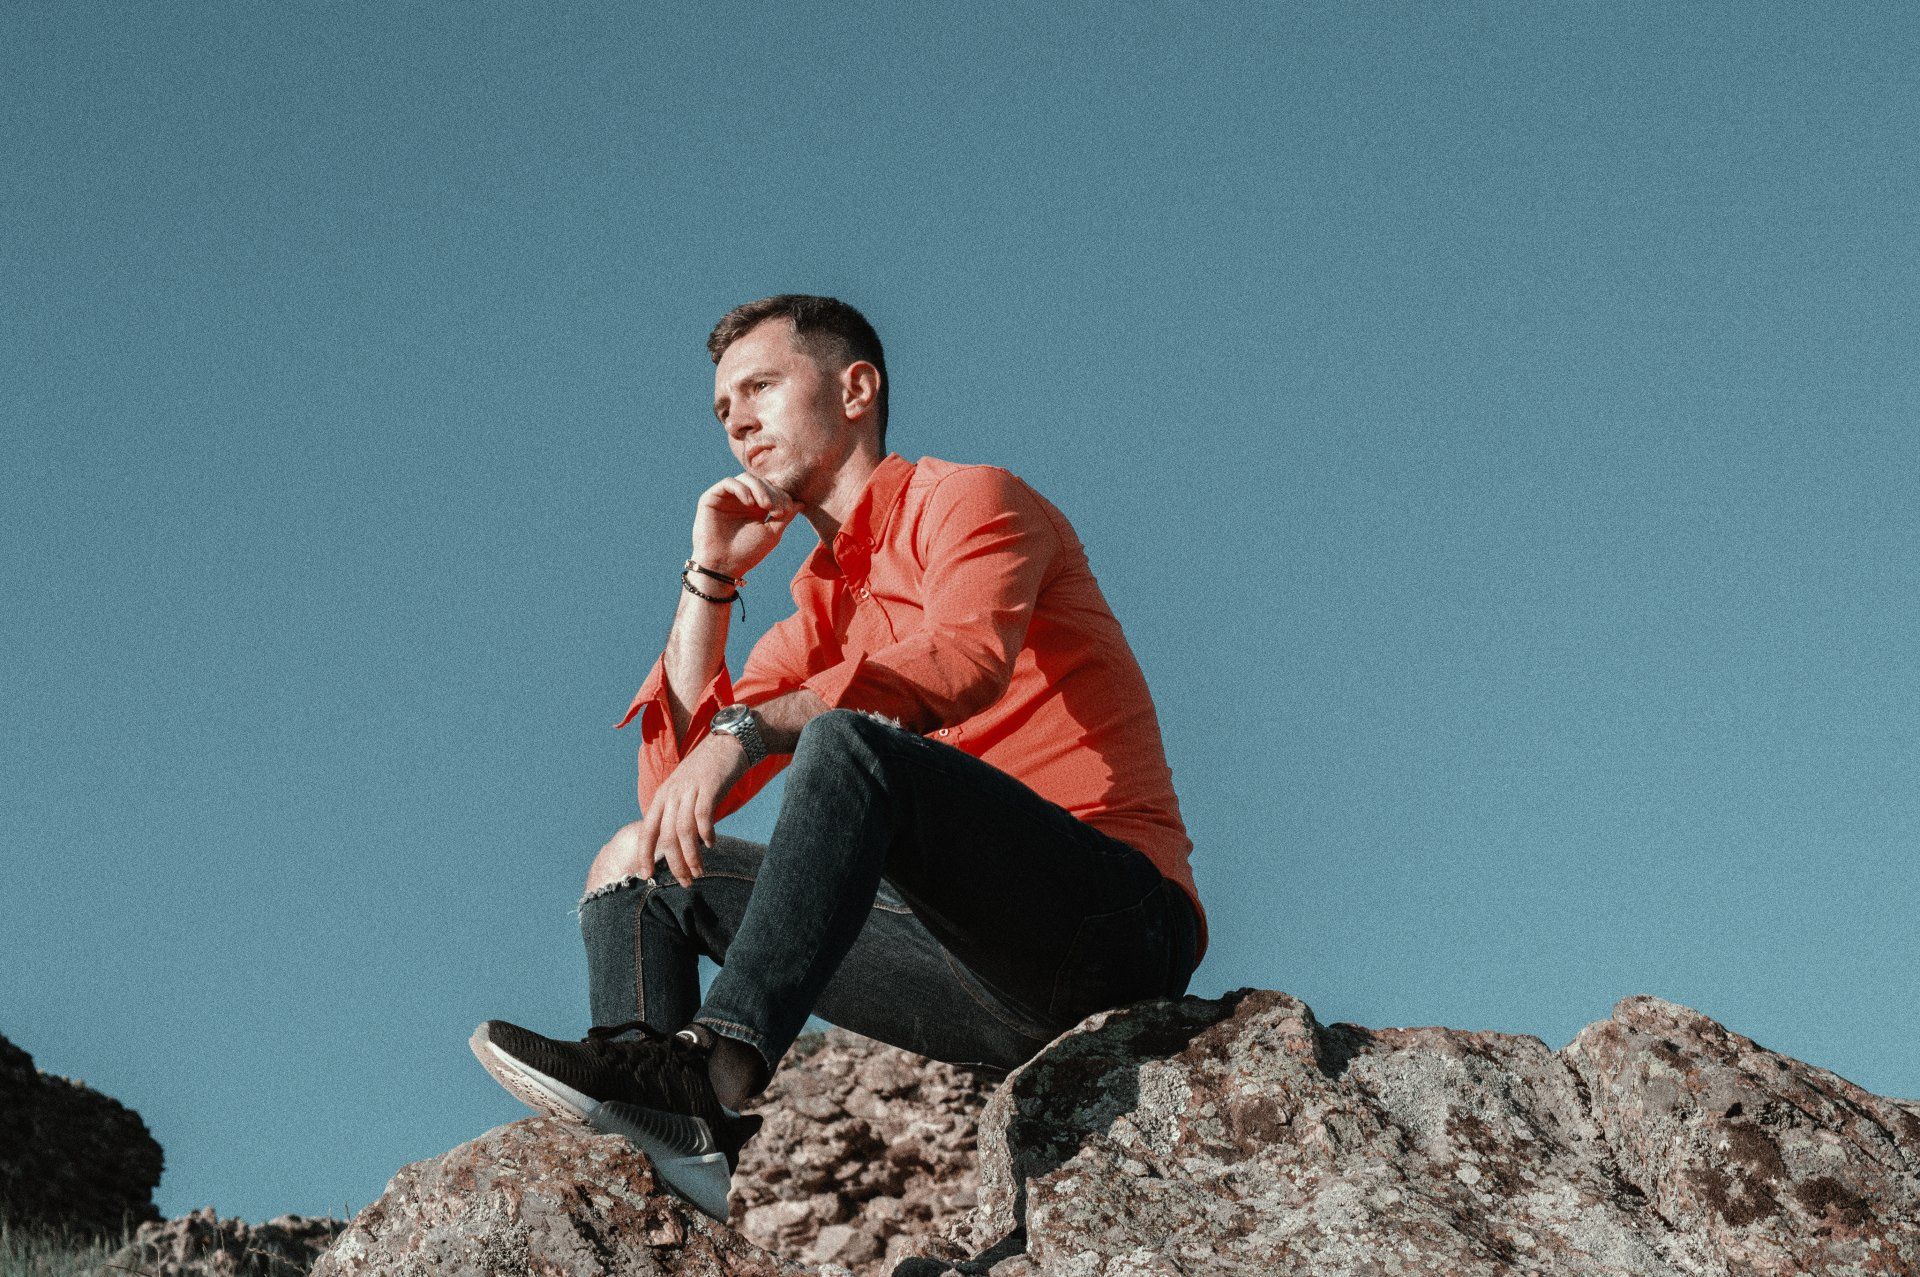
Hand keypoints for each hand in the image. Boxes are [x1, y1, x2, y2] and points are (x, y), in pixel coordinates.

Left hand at [634, 731, 751, 887]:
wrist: (729, 742)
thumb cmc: (709, 771)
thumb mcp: (685, 790)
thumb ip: (679, 813)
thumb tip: (680, 843)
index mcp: (663, 796)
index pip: (647, 830)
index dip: (645, 855)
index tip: (647, 876)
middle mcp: (672, 793)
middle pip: (666, 836)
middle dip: (674, 864)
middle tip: (686, 882)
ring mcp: (689, 789)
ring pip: (683, 831)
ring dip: (691, 856)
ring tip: (699, 872)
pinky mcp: (708, 786)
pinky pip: (702, 816)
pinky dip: (705, 834)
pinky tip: (711, 844)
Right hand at [691, 471, 799, 578]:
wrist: (723, 566)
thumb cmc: (747, 553)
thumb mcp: (772, 533)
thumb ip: (786, 516)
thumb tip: (801, 502)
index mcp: (756, 507)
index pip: (772, 489)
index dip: (781, 495)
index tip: (786, 512)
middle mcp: (741, 500)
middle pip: (761, 481)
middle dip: (773, 493)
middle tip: (777, 510)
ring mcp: (727, 497)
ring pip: (746, 478)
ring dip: (760, 489)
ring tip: (766, 506)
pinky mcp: (711, 497)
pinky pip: (729, 482)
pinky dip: (742, 489)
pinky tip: (750, 503)